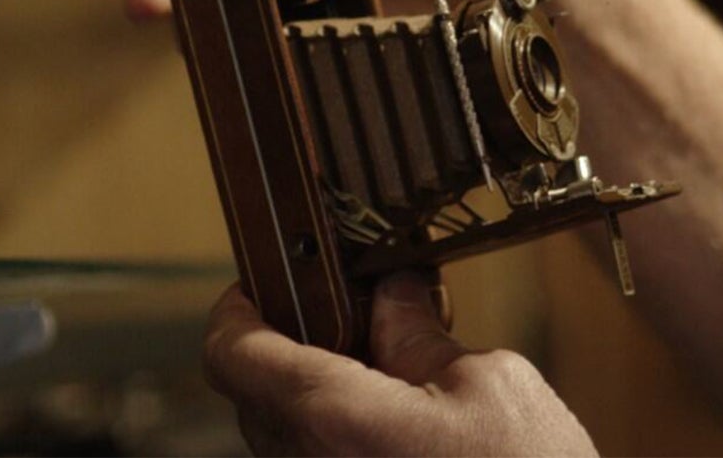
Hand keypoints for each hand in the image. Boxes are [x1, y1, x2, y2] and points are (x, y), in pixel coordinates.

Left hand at [204, 273, 597, 456]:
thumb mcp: (488, 382)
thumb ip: (421, 336)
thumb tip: (392, 295)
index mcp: (338, 418)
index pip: (235, 356)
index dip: (234, 312)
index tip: (254, 286)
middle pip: (254, 397)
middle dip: (288, 348)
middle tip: (341, 312)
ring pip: (282, 438)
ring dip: (312, 397)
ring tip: (380, 368)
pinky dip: (335, 435)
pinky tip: (391, 421)